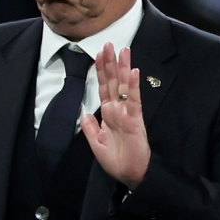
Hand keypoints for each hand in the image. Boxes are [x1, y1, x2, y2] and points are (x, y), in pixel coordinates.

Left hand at [81, 43, 150, 189]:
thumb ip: (91, 129)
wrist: (131, 176)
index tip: (98, 54)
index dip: (101, 71)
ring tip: (123, 50)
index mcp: (108, 114)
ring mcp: (127, 113)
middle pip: (113, 82)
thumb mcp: (97, 145)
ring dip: (123, 68)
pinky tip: (133, 72)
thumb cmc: (117, 162)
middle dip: (111, 63)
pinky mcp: (135, 120)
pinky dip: (132, 86)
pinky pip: (134, 100)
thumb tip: (84, 113)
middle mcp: (118, 110)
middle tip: (109, 43)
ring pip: (124, 86)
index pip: (104, 88)